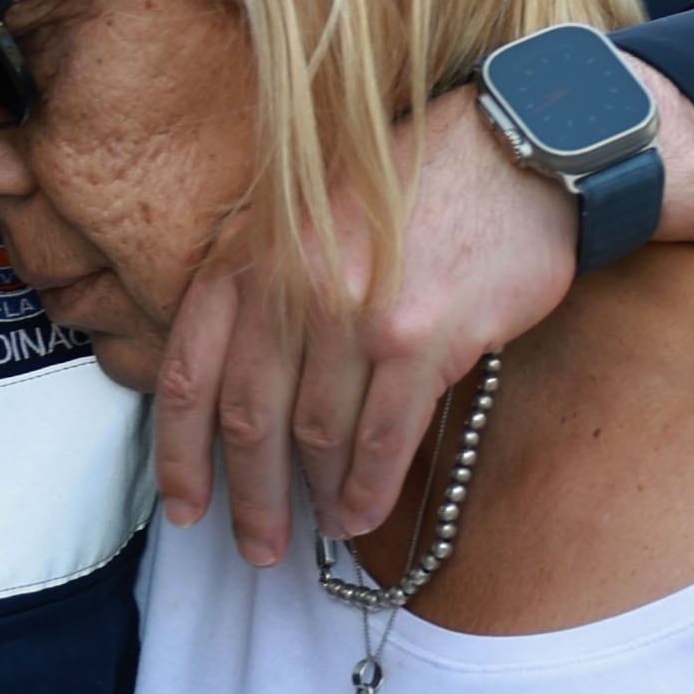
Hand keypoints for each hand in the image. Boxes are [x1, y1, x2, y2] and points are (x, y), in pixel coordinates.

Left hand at [151, 60, 693, 564]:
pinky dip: (367, 490)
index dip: (180, 455)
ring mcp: (353, 314)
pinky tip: (362, 513)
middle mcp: (288, 284)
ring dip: (317, 498)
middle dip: (250, 497)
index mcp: (246, 253)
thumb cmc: (406, 184)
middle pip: (248, 421)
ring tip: (322, 527)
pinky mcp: (420, 339)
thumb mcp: (301, 211)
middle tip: (258, 546)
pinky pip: (381, 441)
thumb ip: (256, 287)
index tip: (185, 506)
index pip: (188, 374)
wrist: (513, 148)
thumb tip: (231, 389)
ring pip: (316, 439)